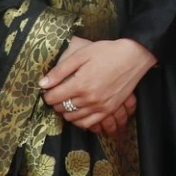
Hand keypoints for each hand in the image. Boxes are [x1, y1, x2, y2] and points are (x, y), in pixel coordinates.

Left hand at [40, 37, 154, 132]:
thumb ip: (60, 70)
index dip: (47, 94)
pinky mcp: (109, 110)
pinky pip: (88, 123)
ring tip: (68, 100)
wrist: (133, 56)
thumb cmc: (107, 52)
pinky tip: (78, 111)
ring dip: (66, 111)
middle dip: (56, 101)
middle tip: (58, 92)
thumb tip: (42, 84)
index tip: (49, 88)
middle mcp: (89, 99)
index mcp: (80, 84)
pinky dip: (79, 120)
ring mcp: (100, 106)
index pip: (53, 98)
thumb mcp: (81, 55)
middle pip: (61, 108)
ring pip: (72, 117)